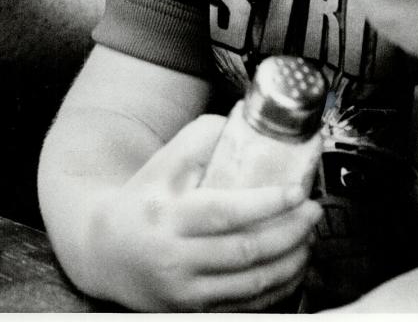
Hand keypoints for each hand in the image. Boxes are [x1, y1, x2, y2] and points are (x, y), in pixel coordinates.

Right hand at [86, 115, 320, 311]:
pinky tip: (292, 267)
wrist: (104, 249)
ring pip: (251, 284)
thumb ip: (206, 136)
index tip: (297, 191)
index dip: (268, 203)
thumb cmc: (145, 197)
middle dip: (290, 232)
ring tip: (309, 238)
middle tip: (312, 212)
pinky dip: (276, 288)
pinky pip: (244, 306)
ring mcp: (184, 292)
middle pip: (246, 251)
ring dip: (290, 262)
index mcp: (170, 215)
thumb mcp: (167, 160)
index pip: (226, 213)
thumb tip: (248, 116)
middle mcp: (176, 258)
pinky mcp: (192, 312)